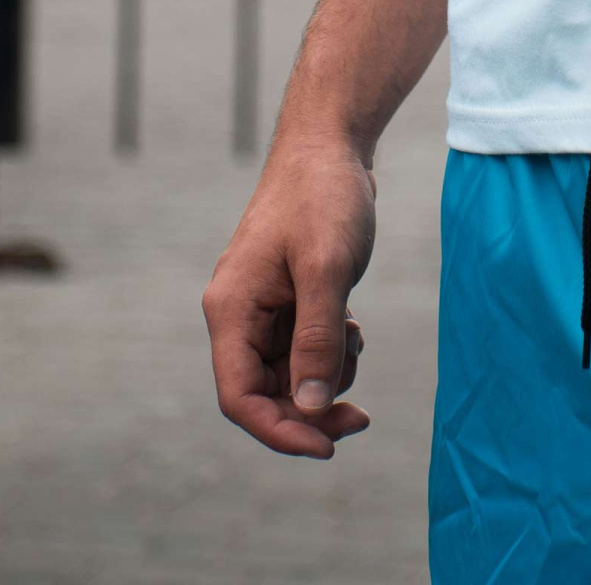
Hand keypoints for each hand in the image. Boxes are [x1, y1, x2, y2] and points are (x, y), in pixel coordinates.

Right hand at [203, 141, 376, 459]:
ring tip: (355, 335)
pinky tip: (352, 321)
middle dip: (311, 409)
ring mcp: (264, 310)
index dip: (280, 431)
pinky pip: (305, 352)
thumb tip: (310, 408)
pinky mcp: (289, 302)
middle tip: (361, 416)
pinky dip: (332, 351)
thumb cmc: (323, 195)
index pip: (239, 398)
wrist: (331, 144)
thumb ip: (318, 338)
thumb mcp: (327, 266)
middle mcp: (239, 315)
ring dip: (327, 375)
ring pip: (290, 377)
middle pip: (265, 395)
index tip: (328, 445)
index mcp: (230, 309)